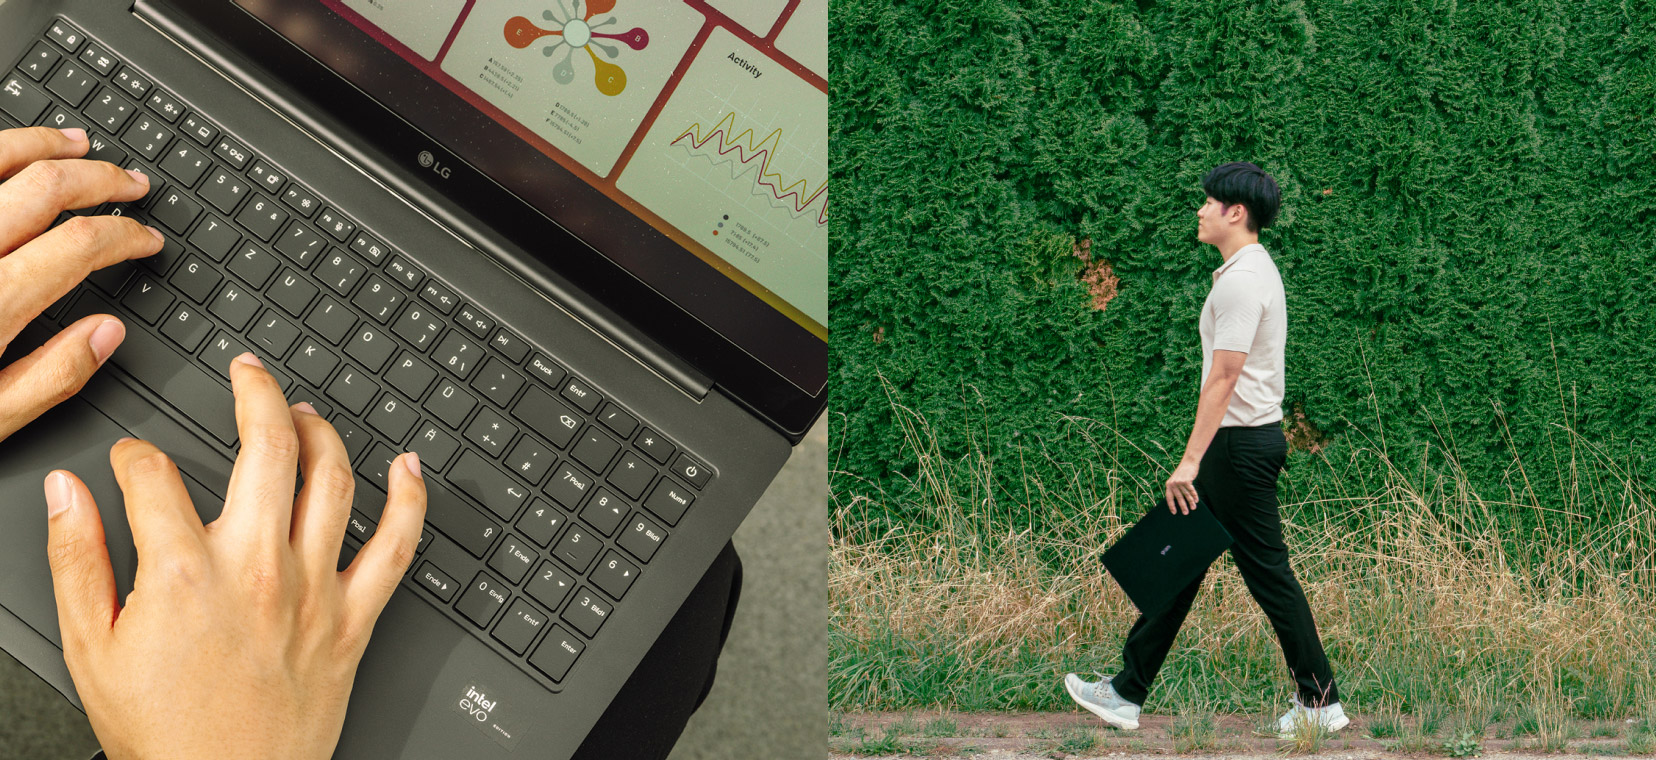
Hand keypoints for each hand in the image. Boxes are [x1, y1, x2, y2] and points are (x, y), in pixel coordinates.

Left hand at [0, 126, 162, 442]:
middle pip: (44, 187)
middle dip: (100, 179)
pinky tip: (1, 156)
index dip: (126, 235)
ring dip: (41, 145)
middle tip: (129, 182)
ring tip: (76, 144)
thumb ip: (49, 378)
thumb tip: (106, 336)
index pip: (81, 244)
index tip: (145, 240)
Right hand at [43, 353, 427, 759]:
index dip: (137, 455)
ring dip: (322, 431)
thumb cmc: (165, 731)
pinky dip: (410, 501)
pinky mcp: (354, 619)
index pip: (156, 474)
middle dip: (254, 393)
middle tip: (247, 372)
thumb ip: (76, 559)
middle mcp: (256, 568)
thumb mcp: (90, 647)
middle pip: (265, 447)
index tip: (135, 459)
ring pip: (333, 481)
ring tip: (306, 410)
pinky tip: (409, 468)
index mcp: (184, 572)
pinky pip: (397, 547)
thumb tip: (68, 494)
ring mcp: (313, 590)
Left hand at [1165, 459, 1199, 513]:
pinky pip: (1191, 490)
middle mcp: (1173, 484)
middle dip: (1182, 506)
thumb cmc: (1183, 472)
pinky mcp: (1186, 481)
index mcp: (1168, 484)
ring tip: (1193, 508)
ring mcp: (1179, 482)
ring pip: (1186, 495)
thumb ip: (1176, 488)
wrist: (1188, 462)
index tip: (1174, 512)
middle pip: (1178, 498)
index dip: (1171, 505)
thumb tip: (1180, 501)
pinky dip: (1194, 496)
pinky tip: (1196, 500)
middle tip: (1186, 513)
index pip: (1169, 497)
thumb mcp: (1176, 479)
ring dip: (1190, 502)